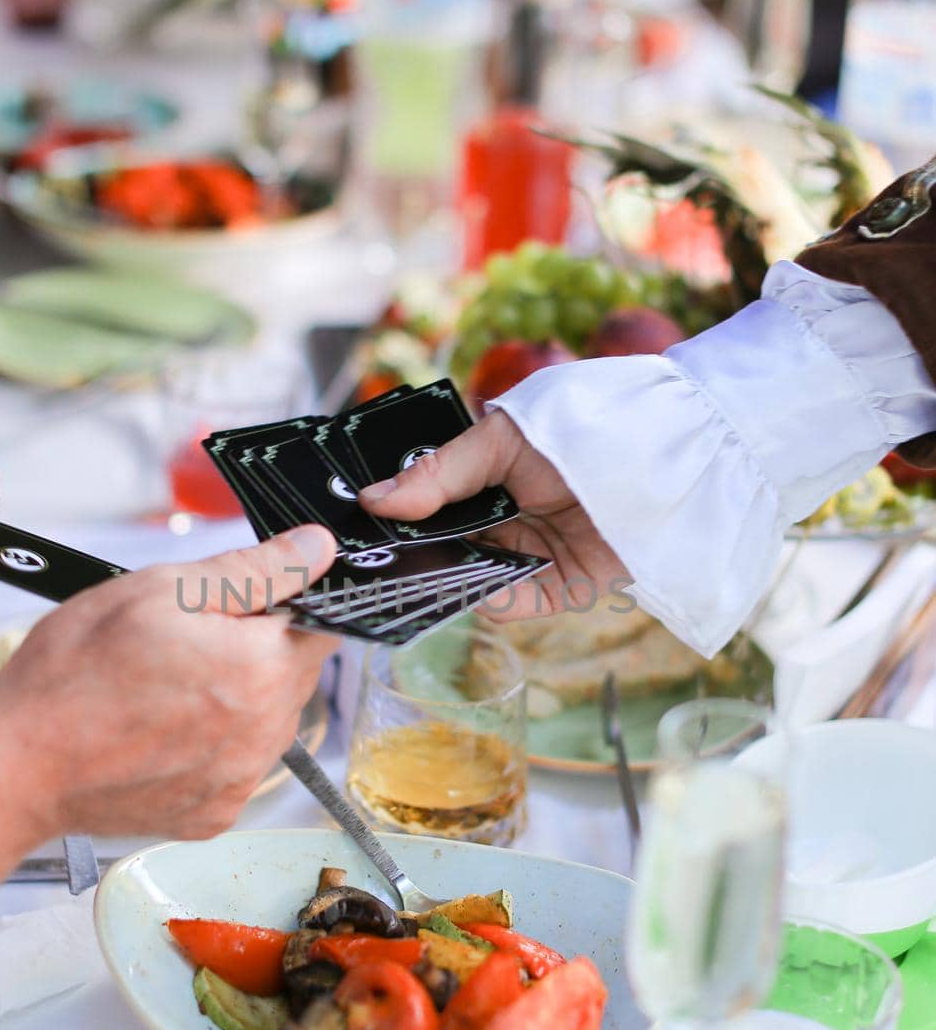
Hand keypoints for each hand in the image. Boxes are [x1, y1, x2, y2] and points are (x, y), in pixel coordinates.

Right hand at [0, 526, 338, 841]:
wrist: (18, 764)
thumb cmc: (77, 670)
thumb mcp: (161, 590)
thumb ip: (252, 569)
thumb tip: (318, 548)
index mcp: (263, 669)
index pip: (321, 623)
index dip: (285, 603)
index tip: (243, 602)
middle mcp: (267, 733)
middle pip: (294, 674)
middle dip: (257, 651)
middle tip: (184, 644)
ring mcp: (242, 781)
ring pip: (268, 721)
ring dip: (237, 699)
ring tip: (167, 689)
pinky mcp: (216, 814)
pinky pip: (236, 766)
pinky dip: (212, 745)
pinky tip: (163, 732)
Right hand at [360, 409, 627, 618]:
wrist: (674, 452)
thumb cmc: (586, 426)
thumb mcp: (503, 437)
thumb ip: (441, 472)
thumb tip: (374, 500)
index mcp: (484, 478)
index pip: (424, 504)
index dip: (392, 515)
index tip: (356, 524)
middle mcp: (502, 518)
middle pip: (440, 546)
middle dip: (410, 552)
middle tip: (371, 556)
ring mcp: (528, 554)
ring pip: (468, 578)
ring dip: (444, 577)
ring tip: (412, 569)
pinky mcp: (558, 588)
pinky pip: (510, 603)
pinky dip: (488, 597)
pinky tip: (470, 581)